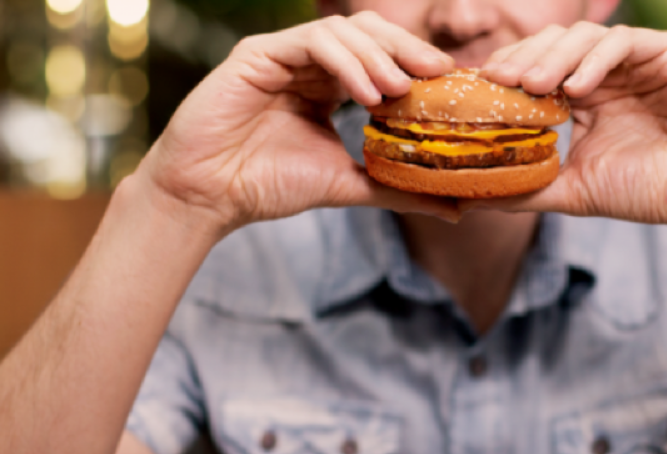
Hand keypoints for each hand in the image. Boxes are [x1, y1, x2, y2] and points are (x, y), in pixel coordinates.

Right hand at [139, 11, 456, 232]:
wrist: (210, 196)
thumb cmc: (268, 186)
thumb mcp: (349, 185)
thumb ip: (398, 189)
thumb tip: (457, 209)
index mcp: (329, 85)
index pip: (382, 57)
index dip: (417, 65)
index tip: (451, 86)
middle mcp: (308, 63)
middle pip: (369, 33)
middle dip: (407, 49)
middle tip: (438, 73)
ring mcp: (282, 54)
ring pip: (343, 31)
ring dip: (378, 56)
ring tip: (399, 90)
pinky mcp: (258, 53)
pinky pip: (311, 42)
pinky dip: (345, 62)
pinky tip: (366, 93)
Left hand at [474, 24, 666, 234]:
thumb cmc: (646, 191)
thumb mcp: (573, 192)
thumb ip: (526, 189)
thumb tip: (472, 199)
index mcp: (582, 96)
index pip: (535, 69)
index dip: (507, 74)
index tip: (478, 91)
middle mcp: (606, 72)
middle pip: (553, 46)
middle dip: (522, 59)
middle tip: (497, 80)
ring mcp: (637, 60)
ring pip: (584, 38)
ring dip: (553, 57)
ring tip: (532, 84)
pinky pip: (625, 42)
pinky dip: (596, 60)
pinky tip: (576, 87)